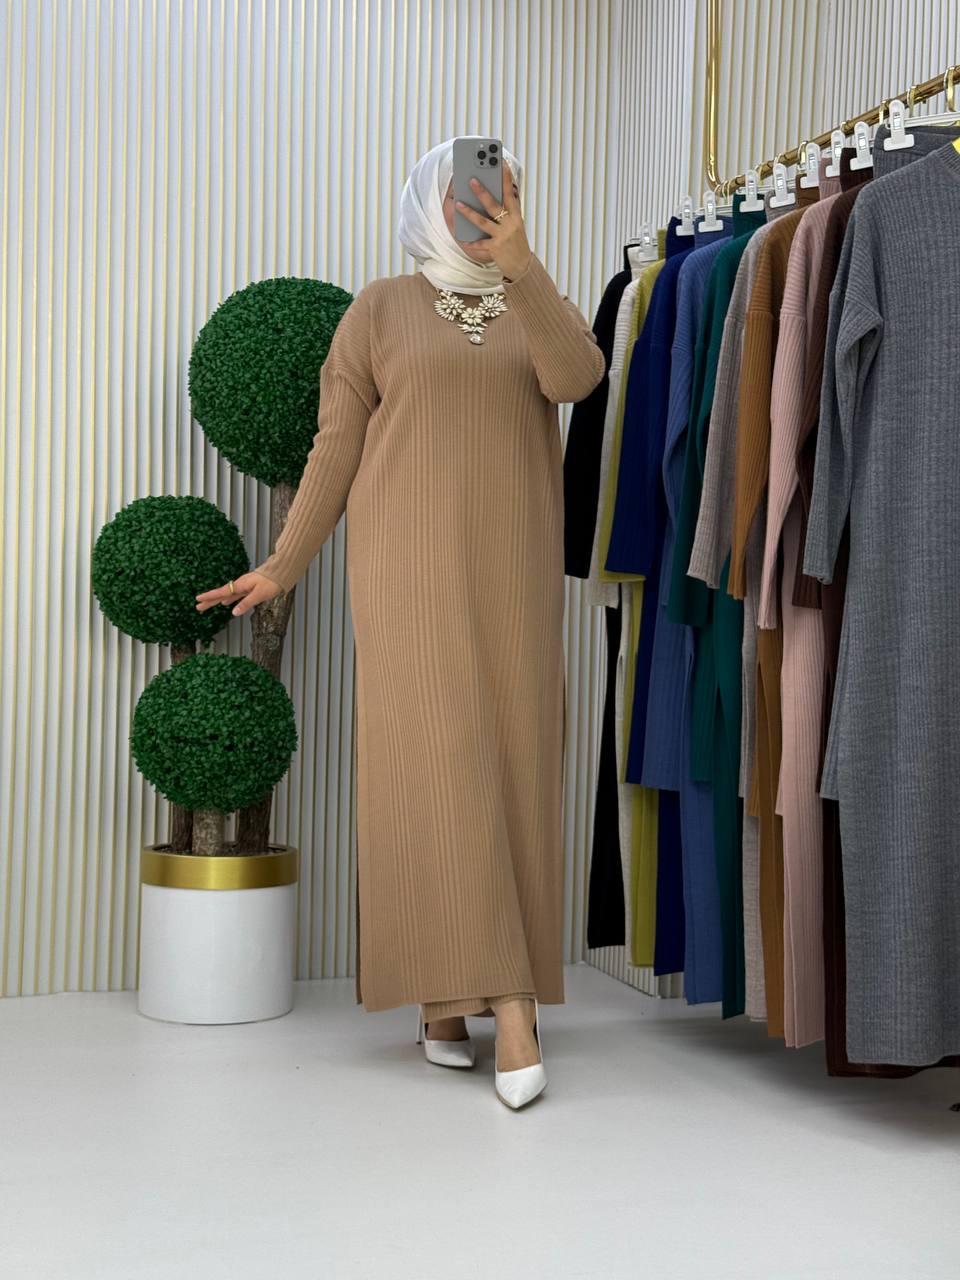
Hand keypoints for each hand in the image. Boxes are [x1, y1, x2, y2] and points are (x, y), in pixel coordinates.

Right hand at [195, 571, 283, 616]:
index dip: (209, 596)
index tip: (198, 599)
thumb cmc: (272, 582)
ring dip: (217, 600)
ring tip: (208, 605)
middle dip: (209, 601)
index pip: (221, 592)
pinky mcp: (249, 587)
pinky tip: (226, 603)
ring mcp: (244, 586)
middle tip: (198, 607)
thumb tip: (233, 613)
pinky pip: (235, 594)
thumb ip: (246, 604)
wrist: (282, 572)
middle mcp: (240, 585)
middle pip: (221, 594)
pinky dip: (229, 599)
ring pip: (227, 595)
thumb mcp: (259, 594)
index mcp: (240, 585)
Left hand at [455, 159, 531, 279]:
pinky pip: (480, 244)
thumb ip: (508, 212)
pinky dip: (471, 243)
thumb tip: (496, 196)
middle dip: (482, 192)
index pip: (511, 194)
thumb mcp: (516, 225)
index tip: (502, 163)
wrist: (522, 266)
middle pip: (494, 205)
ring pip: (483, 222)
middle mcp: (510, 224)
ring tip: (458, 204)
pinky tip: (462, 240)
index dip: (506, 178)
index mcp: (516, 216)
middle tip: (472, 179)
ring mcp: (503, 236)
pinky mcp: (496, 249)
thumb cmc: (516, 243)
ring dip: (469, 212)